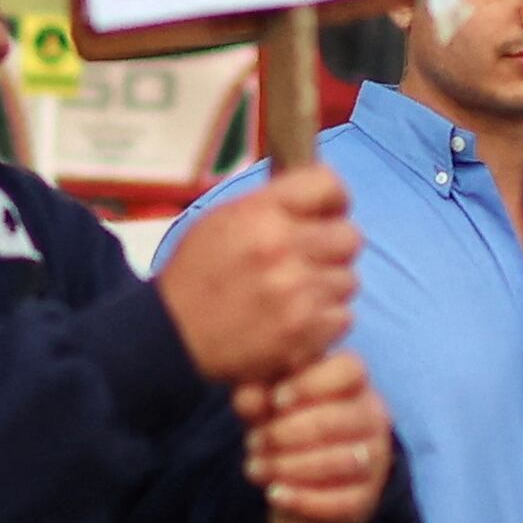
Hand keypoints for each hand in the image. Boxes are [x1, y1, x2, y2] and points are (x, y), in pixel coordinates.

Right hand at [160, 168, 362, 386]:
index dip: (333, 200)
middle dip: (332, 249)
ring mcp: (297, 292)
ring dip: (327, 288)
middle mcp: (283, 247)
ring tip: (296, 296)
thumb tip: (313, 200)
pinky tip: (297, 322)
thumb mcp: (221, 221)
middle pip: (349, 236)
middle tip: (310, 261)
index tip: (326, 214)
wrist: (172, 338)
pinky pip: (343, 317)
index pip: (328, 184)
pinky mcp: (304, 332)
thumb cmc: (195, 277)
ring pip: (348, 280)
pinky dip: (324, 323)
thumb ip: (270, 206)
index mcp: (260, 213)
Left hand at [237, 351, 393, 522]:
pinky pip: (341, 502)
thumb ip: (257, 395)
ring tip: (257, 466)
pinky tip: (274, 493)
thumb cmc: (290, 419)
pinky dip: (303, 500)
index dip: (309, 384)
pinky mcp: (367, 496)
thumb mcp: (269, 402)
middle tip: (254, 440)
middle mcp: (372, 415)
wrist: (307, 472)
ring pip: (340, 462)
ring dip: (290, 466)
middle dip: (286, 433)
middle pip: (336, 420)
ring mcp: (374, 457)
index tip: (276, 399)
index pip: (348, 370)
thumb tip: (248, 399)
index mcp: (354, 381)